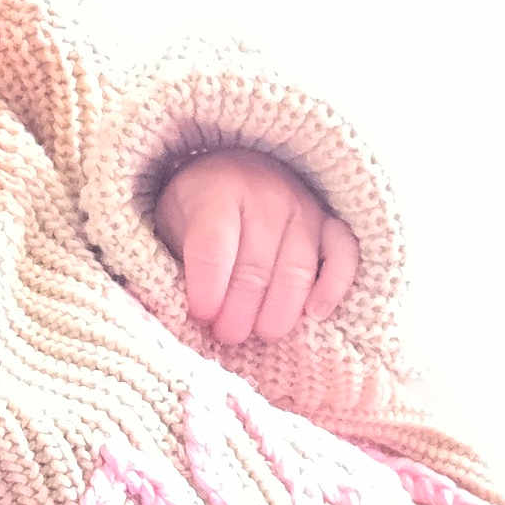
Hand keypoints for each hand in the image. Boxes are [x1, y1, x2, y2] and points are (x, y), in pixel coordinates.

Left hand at [152, 147, 359, 345]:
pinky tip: (313, 314)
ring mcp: (304, 208)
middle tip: (226, 336)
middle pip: (255, 267)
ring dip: (279, 310)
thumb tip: (161, 312)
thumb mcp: (169, 221)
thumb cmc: (197, 207)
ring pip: (297, 269)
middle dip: (239, 311)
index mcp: (217, 191)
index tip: (199, 316)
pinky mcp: (331, 222)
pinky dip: (333, 286)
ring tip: (260, 335)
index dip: (206, 288)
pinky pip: (343, 256)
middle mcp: (266, 195)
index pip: (213, 246)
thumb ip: (168, 260)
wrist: (236, 167)